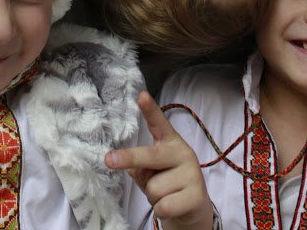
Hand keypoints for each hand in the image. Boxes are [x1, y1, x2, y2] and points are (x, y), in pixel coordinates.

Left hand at [106, 91, 212, 229]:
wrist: (192, 211)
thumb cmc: (167, 185)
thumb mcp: (150, 172)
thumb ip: (139, 165)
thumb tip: (122, 163)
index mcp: (169, 143)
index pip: (159, 124)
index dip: (150, 110)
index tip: (141, 95)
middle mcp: (183, 153)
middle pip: (151, 156)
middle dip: (130, 158)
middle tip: (109, 160)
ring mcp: (192, 174)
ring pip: (154, 188)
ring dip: (153, 197)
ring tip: (165, 195)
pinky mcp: (197, 196)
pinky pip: (163, 205)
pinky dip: (161, 210)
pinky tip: (172, 206)